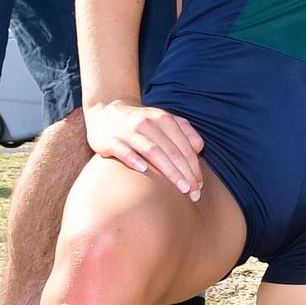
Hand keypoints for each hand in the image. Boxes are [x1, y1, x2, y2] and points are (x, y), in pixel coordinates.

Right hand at [85, 99, 205, 198]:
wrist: (105, 111)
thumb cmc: (142, 123)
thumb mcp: (164, 121)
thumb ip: (185, 132)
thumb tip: (199, 149)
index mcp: (164, 119)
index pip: (185, 147)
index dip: (195, 167)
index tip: (200, 186)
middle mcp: (148, 123)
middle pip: (172, 151)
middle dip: (186, 174)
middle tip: (194, 194)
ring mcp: (128, 131)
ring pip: (153, 151)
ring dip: (169, 171)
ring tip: (181, 188)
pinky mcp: (110, 140)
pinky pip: (122, 150)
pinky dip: (133, 158)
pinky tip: (143, 170)